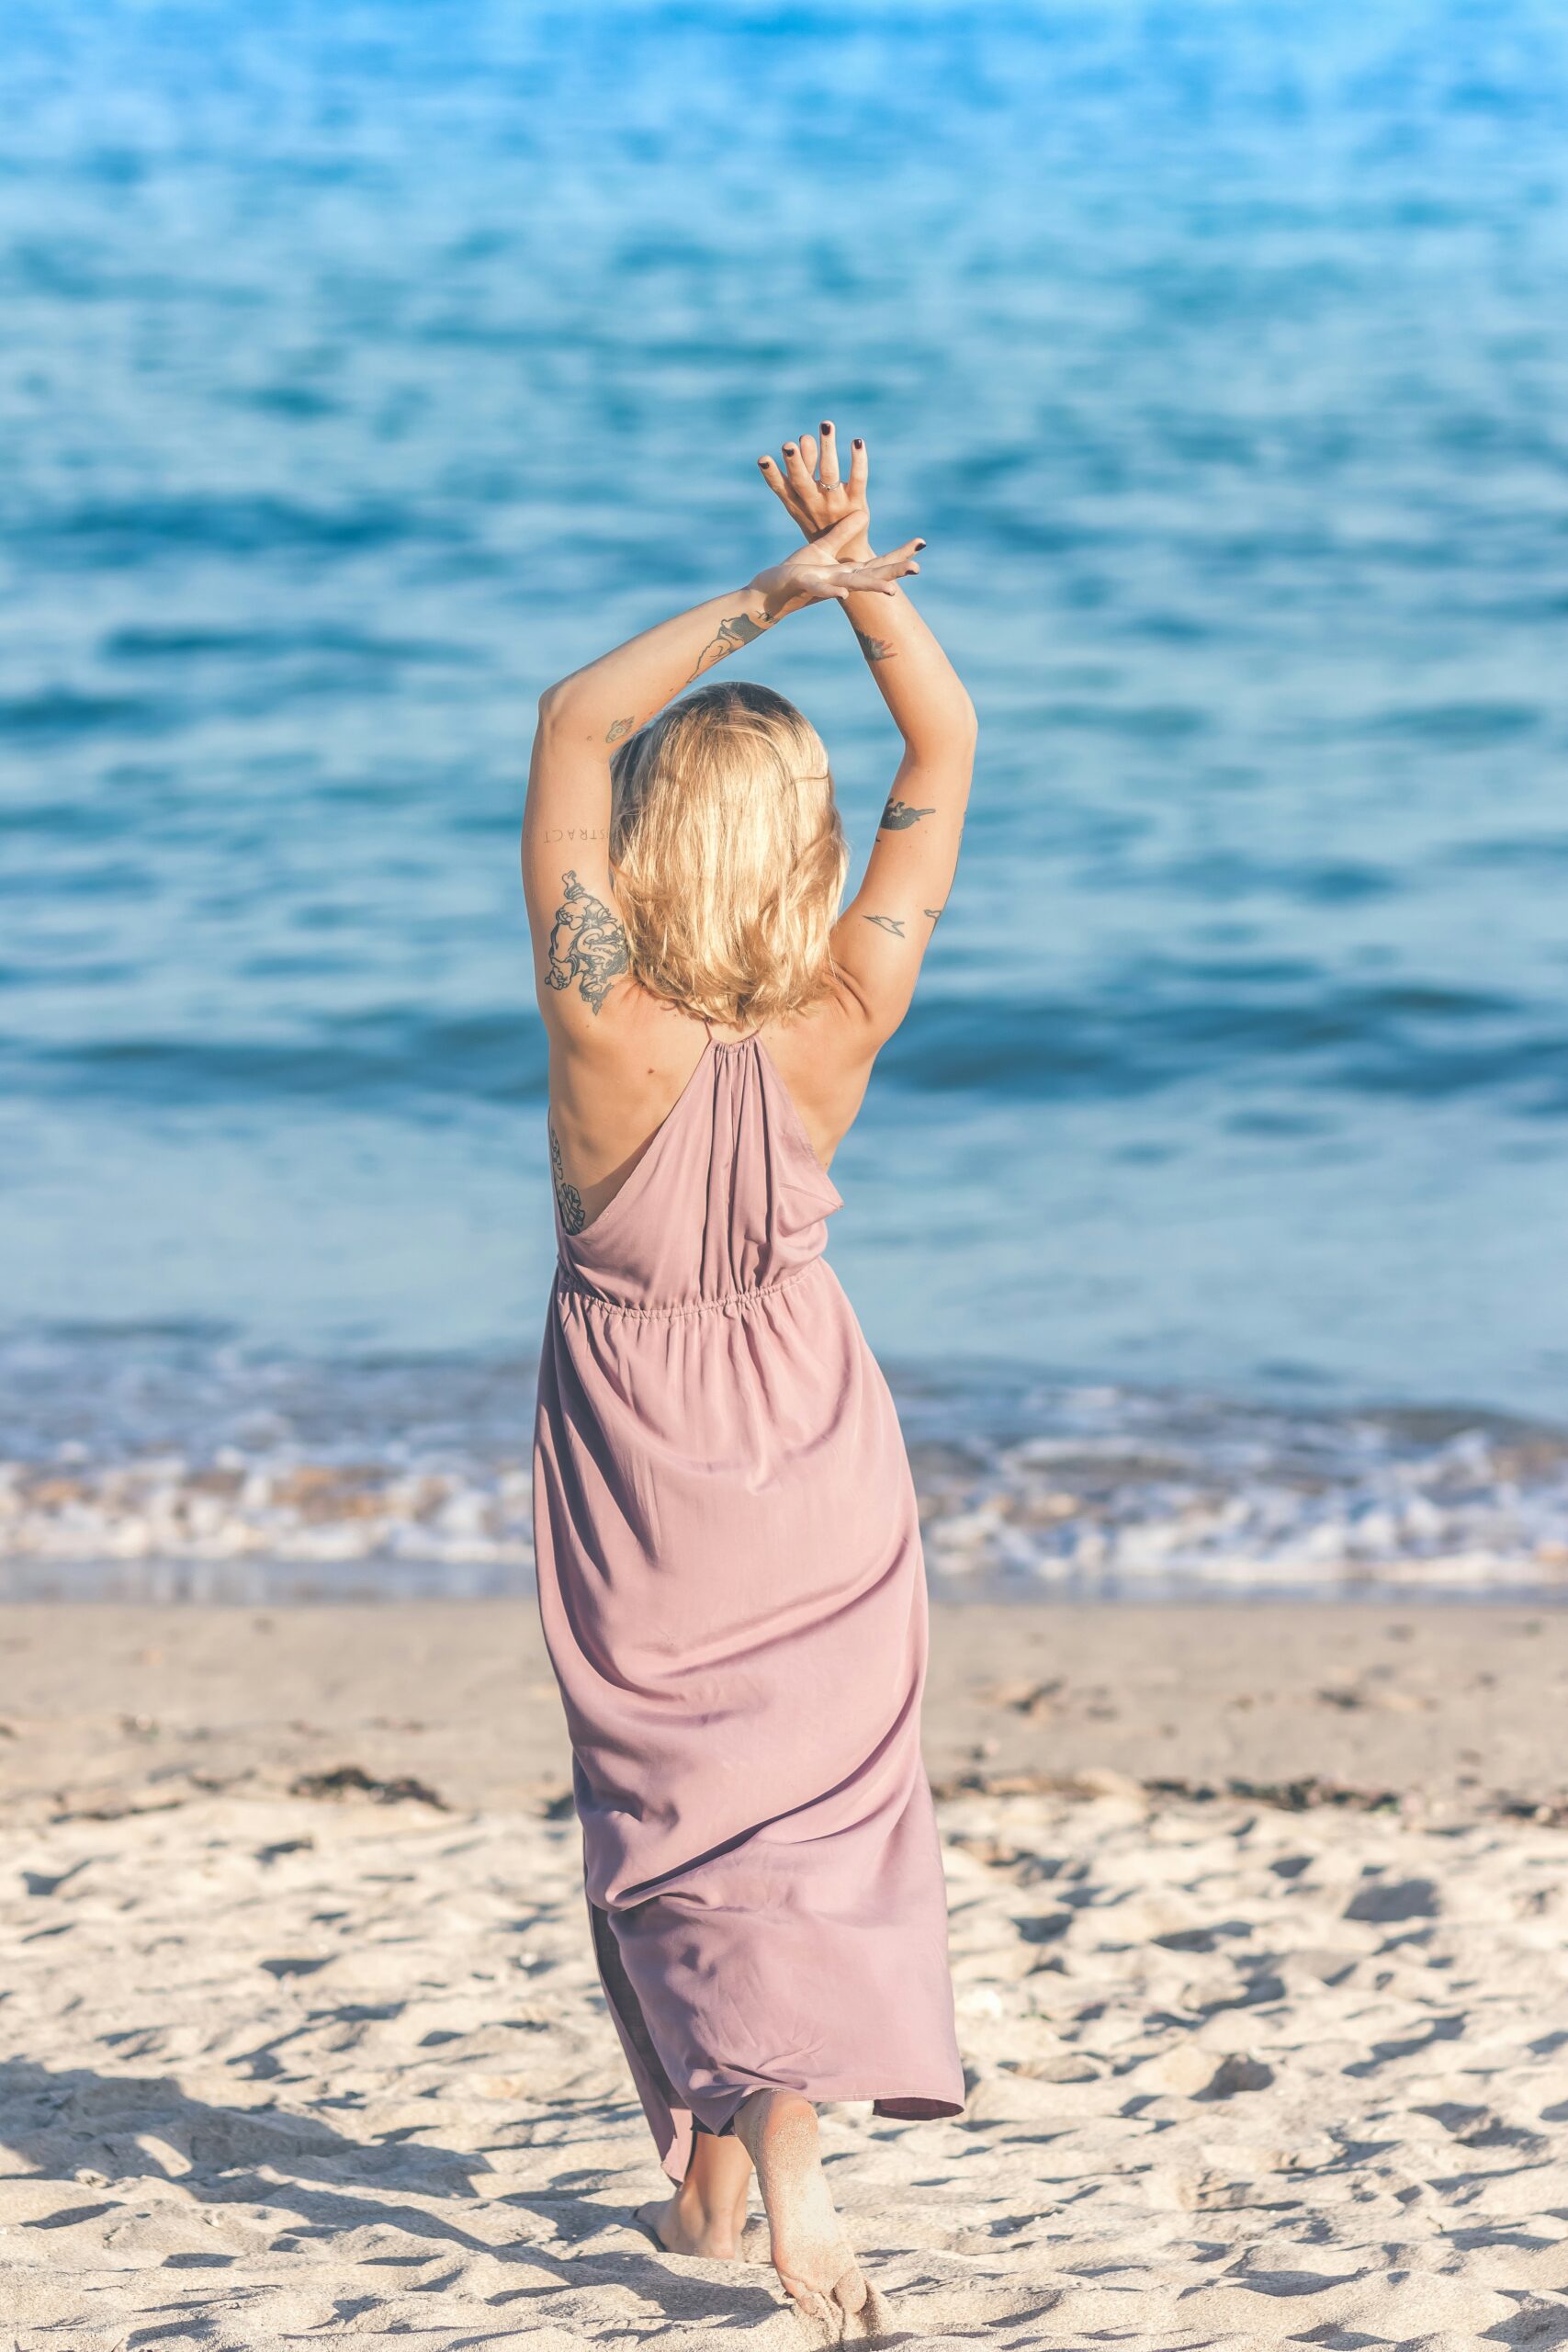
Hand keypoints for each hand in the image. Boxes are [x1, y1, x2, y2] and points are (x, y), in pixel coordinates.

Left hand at [749, 515, 922, 619]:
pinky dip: (832, 590)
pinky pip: (821, 588)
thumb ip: (842, 533)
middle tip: (918, 569)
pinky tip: (843, 592)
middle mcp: (841, 579)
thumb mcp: (823, 548)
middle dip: (896, 571)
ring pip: (853, 584)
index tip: (921, 543)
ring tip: (892, 590)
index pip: (878, 562)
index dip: (900, 553)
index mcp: (847, 570)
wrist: (772, 592)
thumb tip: (863, 514)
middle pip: (873, 574)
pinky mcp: (806, 584)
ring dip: (872, 587)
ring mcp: (826, 583)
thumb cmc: (798, 571)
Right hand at [758, 423, 872, 558]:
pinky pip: (858, 478)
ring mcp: (835, 504)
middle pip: (803, 482)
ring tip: (826, 425)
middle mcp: (813, 504)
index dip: (771, 475)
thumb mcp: (805, 502)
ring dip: (827, 448)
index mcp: (797, 505)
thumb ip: (803, 470)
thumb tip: (804, 437)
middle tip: (789, 445)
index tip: (763, 459)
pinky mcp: (857, 503)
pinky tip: (857, 442)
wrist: (847, 553)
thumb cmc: (821, 522)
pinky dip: (858, 460)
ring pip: (830, 472)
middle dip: (796, 463)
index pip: (781, 488)